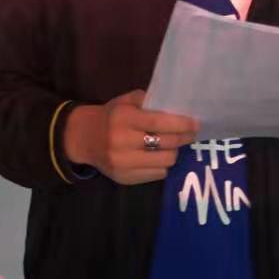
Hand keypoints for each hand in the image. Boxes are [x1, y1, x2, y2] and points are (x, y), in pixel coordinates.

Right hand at [62, 89, 198, 184]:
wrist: (83, 138)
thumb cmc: (110, 116)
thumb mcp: (124, 101)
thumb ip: (148, 101)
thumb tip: (178, 108)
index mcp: (124, 118)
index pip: (160, 123)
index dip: (182, 124)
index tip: (195, 123)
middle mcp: (122, 141)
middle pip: (166, 143)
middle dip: (183, 138)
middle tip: (189, 134)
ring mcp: (123, 162)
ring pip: (165, 161)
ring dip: (173, 152)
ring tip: (172, 145)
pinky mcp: (124, 178)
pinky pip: (157, 174)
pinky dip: (162, 165)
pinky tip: (158, 157)